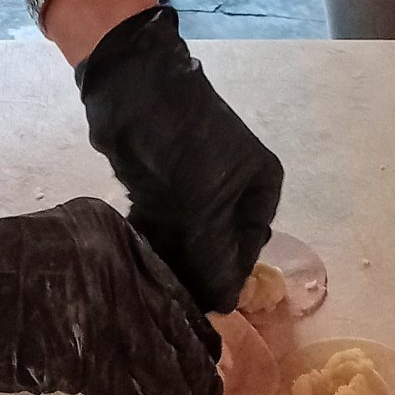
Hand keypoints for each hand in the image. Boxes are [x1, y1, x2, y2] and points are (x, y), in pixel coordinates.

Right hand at [0, 194, 221, 394]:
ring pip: (157, 365)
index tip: (205, 352)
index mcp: (114, 234)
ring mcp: (104, 309)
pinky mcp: (83, 354)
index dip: (191, 327)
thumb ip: (103, 276)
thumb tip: (140, 327)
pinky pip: (124, 391)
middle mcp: (119, 265)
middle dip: (194, 367)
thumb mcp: (60, 248)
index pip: (171, 287)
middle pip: (172, 326)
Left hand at [76, 5, 282, 313]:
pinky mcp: (161, 188)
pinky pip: (161, 227)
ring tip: (151, 287)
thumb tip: (224, 306)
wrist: (134, 88)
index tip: (202, 306)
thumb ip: (214, 256)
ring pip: (186, 239)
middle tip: (171, 300)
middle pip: (217, 246)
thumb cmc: (185, 141)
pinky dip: (152, 242)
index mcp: (260, 188)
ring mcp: (196, 188)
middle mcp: (234, 191)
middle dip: (196, 271)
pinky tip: (137, 261)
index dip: (227, 279)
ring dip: (170, 259)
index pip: (248, 249)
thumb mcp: (206, 203)